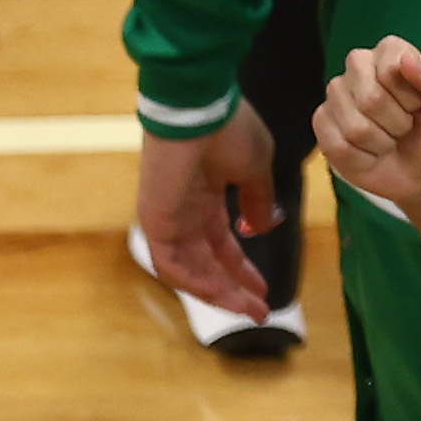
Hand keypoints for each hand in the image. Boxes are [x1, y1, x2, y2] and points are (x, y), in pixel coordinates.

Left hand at [137, 103, 278, 320]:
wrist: (199, 108)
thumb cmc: (229, 129)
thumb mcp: (256, 170)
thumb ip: (258, 202)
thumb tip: (261, 228)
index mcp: (205, 195)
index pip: (222, 242)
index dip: (243, 269)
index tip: (264, 291)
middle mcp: (184, 210)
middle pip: (207, 262)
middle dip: (233, 289)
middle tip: (259, 312)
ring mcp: (167, 216)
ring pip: (189, 268)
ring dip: (217, 293)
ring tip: (245, 311)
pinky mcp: (155, 220)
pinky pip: (171, 263)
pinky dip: (194, 283)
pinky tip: (220, 296)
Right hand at [318, 36, 420, 221]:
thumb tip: (408, 59)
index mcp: (391, 52)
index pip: (391, 69)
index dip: (411, 99)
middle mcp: (358, 66)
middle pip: (369, 99)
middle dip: (397, 124)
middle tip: (406, 126)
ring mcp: (337, 94)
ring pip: (354, 127)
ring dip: (381, 143)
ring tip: (390, 138)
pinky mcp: (323, 123)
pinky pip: (338, 146)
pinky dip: (363, 158)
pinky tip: (371, 152)